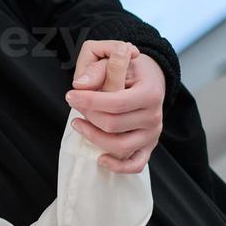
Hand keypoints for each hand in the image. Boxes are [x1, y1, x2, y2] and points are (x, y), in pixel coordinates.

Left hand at [66, 40, 163, 173]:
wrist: (148, 78)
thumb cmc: (127, 68)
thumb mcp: (111, 59)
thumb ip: (97, 69)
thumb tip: (80, 85)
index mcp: (150, 93)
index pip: (115, 103)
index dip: (88, 101)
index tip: (70, 95)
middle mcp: (155, 116)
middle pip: (112, 124)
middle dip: (88, 115)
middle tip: (75, 104)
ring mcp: (152, 134)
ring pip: (119, 146)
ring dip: (93, 137)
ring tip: (78, 124)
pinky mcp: (148, 147)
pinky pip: (135, 164)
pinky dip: (117, 166)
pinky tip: (99, 157)